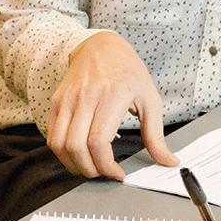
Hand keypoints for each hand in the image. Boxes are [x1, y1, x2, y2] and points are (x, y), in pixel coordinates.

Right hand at [47, 31, 178, 179]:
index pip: (98, 141)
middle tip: (104, 173)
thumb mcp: (150, 99)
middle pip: (76, 147)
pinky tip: (78, 155)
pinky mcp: (57, 102)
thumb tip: (168, 161)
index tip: (117, 173)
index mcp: (112, 96)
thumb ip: (156, 135)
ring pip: (59, 144)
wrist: (101, 46)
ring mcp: (68, 99)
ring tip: (90, 167)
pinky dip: (62, 153)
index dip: (106, 165)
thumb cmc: (128, 71)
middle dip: (90, 170)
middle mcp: (86, 97)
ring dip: (73, 164)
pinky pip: (52, 136)